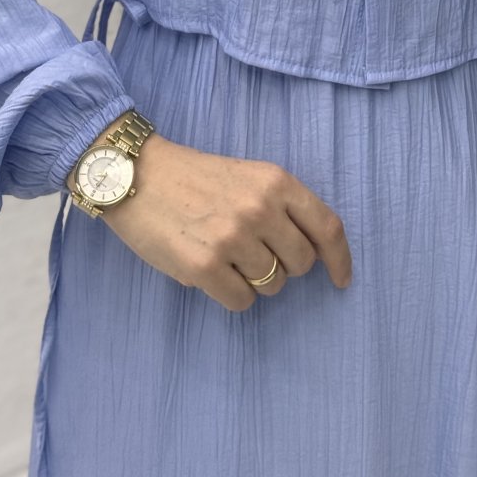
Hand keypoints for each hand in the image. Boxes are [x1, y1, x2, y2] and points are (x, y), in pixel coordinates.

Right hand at [91, 133, 353, 311]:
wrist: (134, 174)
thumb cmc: (193, 177)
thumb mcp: (247, 175)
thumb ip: (280, 205)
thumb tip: (310, 251)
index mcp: (275, 181)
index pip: (327, 227)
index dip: (340, 259)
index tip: (341, 280)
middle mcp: (260, 208)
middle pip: (301, 263)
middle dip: (285, 266)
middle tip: (255, 253)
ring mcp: (233, 238)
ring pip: (272, 286)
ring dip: (254, 280)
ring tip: (224, 255)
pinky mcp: (204, 266)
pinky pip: (241, 302)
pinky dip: (230, 294)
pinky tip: (209, 271)